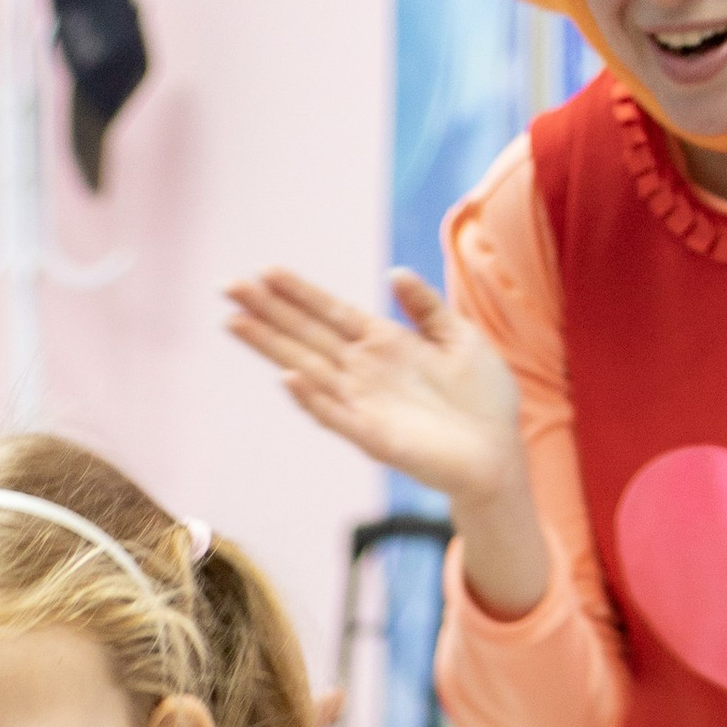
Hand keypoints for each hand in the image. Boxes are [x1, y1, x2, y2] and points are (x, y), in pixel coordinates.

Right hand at [226, 265, 526, 513]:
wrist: (499, 454)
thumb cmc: (483, 400)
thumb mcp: (460, 338)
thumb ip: (426, 307)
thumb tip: (395, 274)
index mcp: (383, 344)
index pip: (329, 312)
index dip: (298, 293)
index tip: (264, 272)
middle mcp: (364, 371)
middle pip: (305, 335)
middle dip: (267, 311)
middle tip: (227, 287)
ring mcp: (363, 404)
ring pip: (306, 369)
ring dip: (271, 347)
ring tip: (235, 323)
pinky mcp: (373, 436)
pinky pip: (335, 415)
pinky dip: (312, 399)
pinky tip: (288, 378)